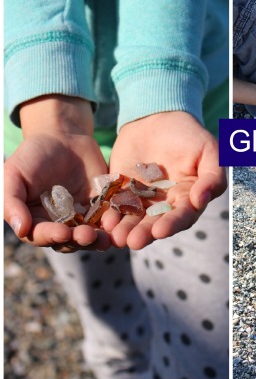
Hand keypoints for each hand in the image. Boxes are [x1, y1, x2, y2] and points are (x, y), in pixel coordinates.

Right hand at [4, 96, 111, 250]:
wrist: (63, 137)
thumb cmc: (32, 156)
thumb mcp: (13, 175)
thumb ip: (12, 202)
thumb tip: (21, 230)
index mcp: (35, 220)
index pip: (42, 235)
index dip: (52, 236)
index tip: (63, 233)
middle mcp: (59, 224)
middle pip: (70, 241)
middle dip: (79, 240)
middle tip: (89, 236)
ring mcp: (82, 217)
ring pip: (92, 235)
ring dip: (99, 239)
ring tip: (107, 238)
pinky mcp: (101, 207)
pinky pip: (109, 218)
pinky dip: (114, 223)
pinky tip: (121, 223)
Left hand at [102, 111, 226, 249]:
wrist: (158, 116)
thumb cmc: (189, 134)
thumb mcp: (209, 151)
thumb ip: (213, 176)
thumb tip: (202, 200)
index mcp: (188, 198)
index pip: (182, 216)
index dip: (172, 224)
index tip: (160, 231)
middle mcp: (166, 204)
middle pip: (156, 223)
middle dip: (145, 233)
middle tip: (134, 241)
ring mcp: (142, 199)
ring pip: (134, 219)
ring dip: (126, 230)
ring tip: (117, 237)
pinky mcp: (121, 191)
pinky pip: (114, 205)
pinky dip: (109, 214)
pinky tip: (104, 221)